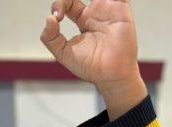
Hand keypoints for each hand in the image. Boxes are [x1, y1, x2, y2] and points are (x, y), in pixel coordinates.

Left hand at [41, 0, 146, 117]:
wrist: (111, 75)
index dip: (60, 4)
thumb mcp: (63, 53)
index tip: (57, 16)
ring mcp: (110, 9)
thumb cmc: (91, 67)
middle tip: (67, 1)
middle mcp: (97, 13)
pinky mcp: (122, 9)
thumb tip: (49, 19)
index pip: (69, 2)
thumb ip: (50, 37)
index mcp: (83, 20)